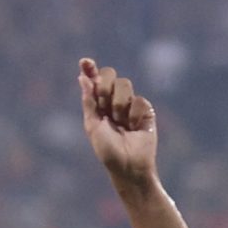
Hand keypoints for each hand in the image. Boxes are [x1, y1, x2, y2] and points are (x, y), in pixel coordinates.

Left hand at [78, 58, 159, 185]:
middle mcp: (113, 100)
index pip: (94, 80)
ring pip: (124, 84)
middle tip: (104, 105)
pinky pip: (138, 100)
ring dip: (119, 105)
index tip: (85, 61)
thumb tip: (82, 78)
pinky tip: (134, 128)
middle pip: (110, 75)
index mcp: (98, 104)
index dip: (90, 69)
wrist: (129, 166)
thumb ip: (89, 101)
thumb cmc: (107, 150)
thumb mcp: (92, 126)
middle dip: (105, 87)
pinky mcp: (145, 109)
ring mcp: (130, 104)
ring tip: (120, 123)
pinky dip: (134, 115)